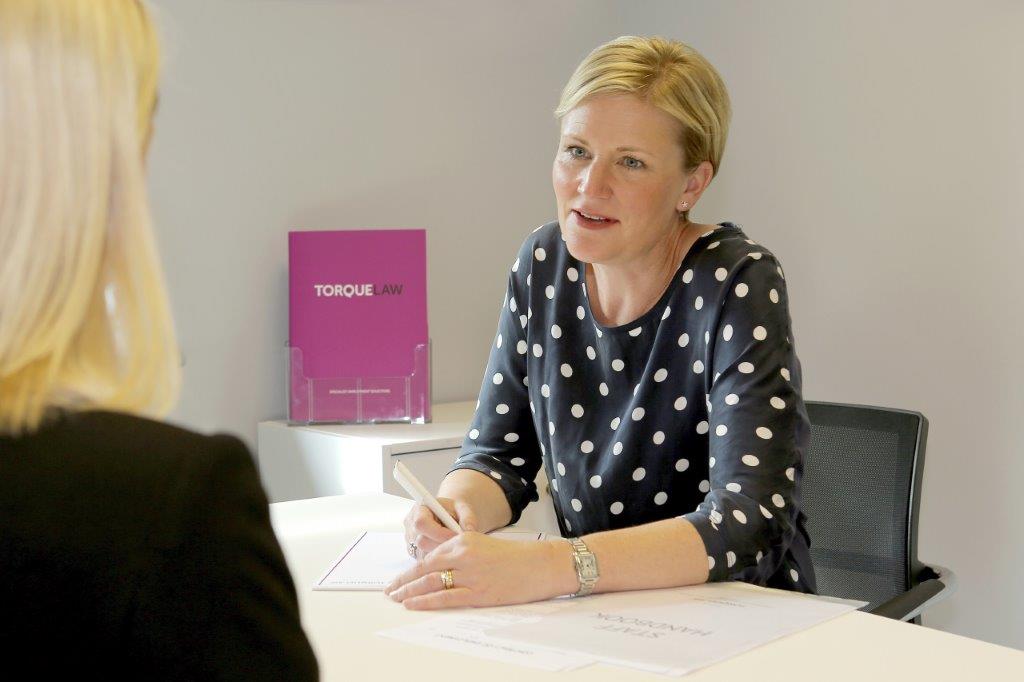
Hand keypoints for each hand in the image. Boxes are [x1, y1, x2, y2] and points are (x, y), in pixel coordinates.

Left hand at [384, 533, 565, 609]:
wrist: (540, 564)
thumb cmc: (515, 556)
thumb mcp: (483, 545)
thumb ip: (460, 554)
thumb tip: (437, 570)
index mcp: (464, 539)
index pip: (429, 555)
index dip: (411, 569)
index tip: (400, 578)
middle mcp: (464, 554)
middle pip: (425, 568)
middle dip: (404, 581)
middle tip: (390, 591)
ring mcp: (471, 574)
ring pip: (431, 582)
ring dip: (410, 592)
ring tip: (397, 599)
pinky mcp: (479, 592)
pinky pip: (446, 598)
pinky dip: (426, 602)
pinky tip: (413, 604)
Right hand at [403, 497, 477, 559]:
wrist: (448, 516)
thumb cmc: (453, 511)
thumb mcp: (463, 508)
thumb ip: (467, 517)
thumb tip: (469, 530)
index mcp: (419, 509)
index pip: (422, 523)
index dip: (439, 533)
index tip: (457, 537)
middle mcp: (411, 525)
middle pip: (421, 542)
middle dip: (442, 546)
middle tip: (459, 547)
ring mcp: (410, 540)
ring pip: (423, 555)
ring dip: (440, 555)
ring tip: (455, 550)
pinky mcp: (414, 552)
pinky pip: (424, 561)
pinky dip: (437, 561)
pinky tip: (449, 556)